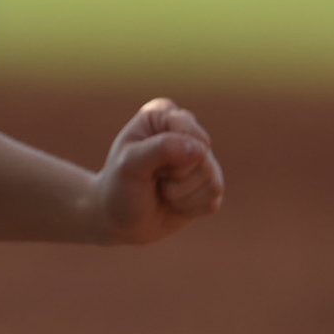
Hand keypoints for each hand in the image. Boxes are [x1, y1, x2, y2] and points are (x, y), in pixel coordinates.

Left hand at [94, 98, 224, 244]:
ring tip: (161, 191)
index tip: (146, 163)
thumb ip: (161, 148)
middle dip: (175, 177)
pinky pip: (213, 198)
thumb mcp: (129, 164)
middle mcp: (186, 131)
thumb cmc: (120, 185)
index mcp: (163, 114)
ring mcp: (202, 158)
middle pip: (203, 156)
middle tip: (153, 178)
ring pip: (212, 180)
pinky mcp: (210, 184)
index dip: (169, 155)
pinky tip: (173, 203)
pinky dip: (189, 207)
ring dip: (180, 195)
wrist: (119, 219)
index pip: (188, 131)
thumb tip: (201, 148)